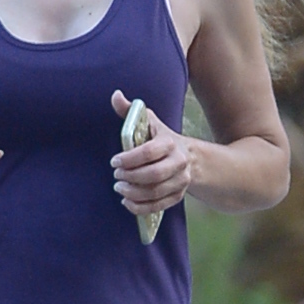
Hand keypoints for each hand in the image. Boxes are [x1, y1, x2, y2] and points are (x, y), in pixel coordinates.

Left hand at [111, 88, 193, 220]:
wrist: (189, 157)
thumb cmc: (161, 139)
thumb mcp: (149, 122)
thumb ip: (130, 111)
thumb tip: (115, 95)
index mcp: (170, 142)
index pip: (149, 152)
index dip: (129, 159)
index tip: (115, 161)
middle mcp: (179, 162)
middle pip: (154, 175)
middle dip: (131, 177)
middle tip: (116, 176)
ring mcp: (181, 181)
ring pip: (156, 192)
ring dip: (133, 193)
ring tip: (120, 188)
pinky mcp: (178, 195)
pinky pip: (159, 206)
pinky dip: (141, 207)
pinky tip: (127, 202)